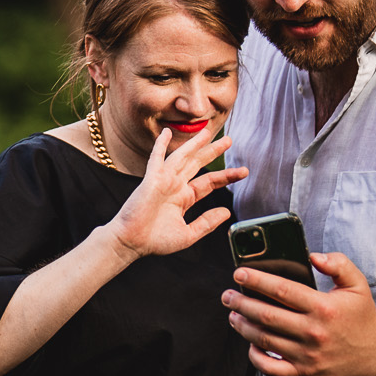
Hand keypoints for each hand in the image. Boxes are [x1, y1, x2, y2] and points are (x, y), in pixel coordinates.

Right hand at [103, 121, 245, 259]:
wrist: (132, 243)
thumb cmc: (155, 240)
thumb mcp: (188, 234)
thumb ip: (207, 223)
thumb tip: (226, 211)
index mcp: (184, 198)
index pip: (209, 182)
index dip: (227, 176)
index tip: (243, 171)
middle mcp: (175, 186)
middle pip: (198, 164)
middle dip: (213, 152)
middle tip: (229, 140)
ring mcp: (164, 181)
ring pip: (182, 157)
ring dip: (194, 144)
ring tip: (206, 132)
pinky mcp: (152, 180)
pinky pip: (157, 159)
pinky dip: (160, 145)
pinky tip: (166, 133)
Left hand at [222, 251, 375, 375]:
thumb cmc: (362, 315)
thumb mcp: (357, 284)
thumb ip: (338, 264)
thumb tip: (313, 256)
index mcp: (324, 308)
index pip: (282, 290)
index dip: (256, 280)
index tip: (239, 273)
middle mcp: (314, 333)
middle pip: (266, 316)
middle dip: (241, 303)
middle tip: (227, 295)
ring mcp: (308, 356)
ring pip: (264, 340)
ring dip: (243, 326)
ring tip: (233, 314)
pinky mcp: (304, 373)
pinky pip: (271, 368)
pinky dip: (255, 356)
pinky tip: (250, 342)